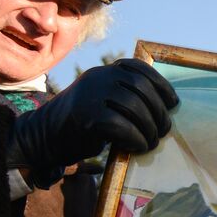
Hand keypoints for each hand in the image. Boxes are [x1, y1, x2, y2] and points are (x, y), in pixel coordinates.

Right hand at [5, 58, 177, 186]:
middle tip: (163, 130)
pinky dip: (137, 139)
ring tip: (151, 142)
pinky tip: (138, 147)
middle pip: (142, 89)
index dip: (161, 85)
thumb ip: (124, 96)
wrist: (43, 138)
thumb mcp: (102, 100)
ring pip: (135, 108)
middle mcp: (97, 78)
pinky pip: (123, 127)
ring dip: (150, 129)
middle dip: (159, 112)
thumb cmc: (81, 124)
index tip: (173, 102)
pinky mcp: (87, 117)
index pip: (139, 68)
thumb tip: (165, 108)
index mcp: (103, 72)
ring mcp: (91, 95)